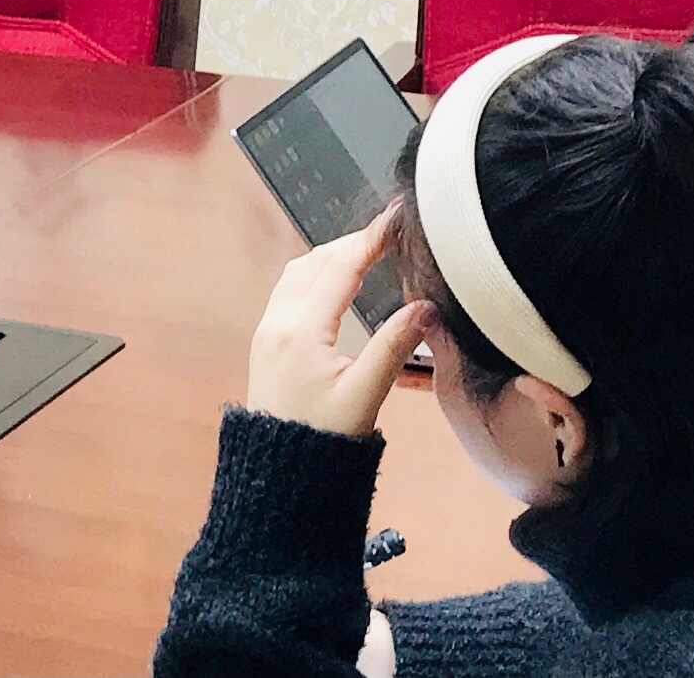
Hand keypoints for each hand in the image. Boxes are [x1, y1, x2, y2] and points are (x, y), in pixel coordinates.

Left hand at [245, 207, 433, 438]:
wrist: (277, 474)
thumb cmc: (323, 438)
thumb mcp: (365, 395)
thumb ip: (394, 348)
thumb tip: (426, 307)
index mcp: (302, 327)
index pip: (339, 267)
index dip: (368, 240)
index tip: (393, 219)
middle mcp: (278, 320)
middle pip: (315, 262)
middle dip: (351, 243)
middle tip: (387, 234)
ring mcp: (268, 330)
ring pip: (297, 274)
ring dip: (329, 257)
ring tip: (366, 252)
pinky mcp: (267, 342)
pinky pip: (289, 292)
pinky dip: (314, 275)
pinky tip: (334, 283)